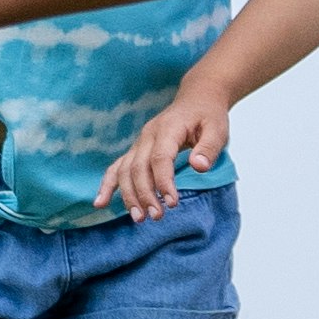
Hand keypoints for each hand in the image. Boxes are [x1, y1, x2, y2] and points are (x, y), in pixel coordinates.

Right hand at [93, 77, 240, 215]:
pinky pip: (117, 168)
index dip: (164, 181)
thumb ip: (209, 148)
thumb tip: (199, 167)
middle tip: (156, 216)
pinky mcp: (136, 150)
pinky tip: (100, 203)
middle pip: (139, 167)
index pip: (161, 158)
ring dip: (129, 196)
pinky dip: (107, 185)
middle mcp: (148, 135)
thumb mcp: (217, 129)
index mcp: (168, 128)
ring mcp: (139, 143)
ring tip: (139, 219)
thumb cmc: (208, 115)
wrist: (196, 99)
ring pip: (125, 170)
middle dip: (145, 194)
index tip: (173, 203)